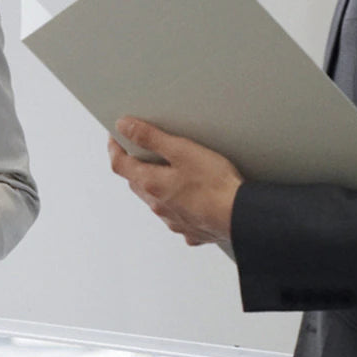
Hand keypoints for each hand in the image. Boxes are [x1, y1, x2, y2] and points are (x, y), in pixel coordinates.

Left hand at [108, 117, 242, 246]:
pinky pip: (177, 215)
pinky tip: (191, 197)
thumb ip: (150, 137)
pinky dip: (178, 204)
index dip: (114, 148)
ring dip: (155, 185)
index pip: (120, 164)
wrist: (242, 217)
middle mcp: (158, 205)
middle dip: (135, 165)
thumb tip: (124, 126)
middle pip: (136, 182)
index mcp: (151, 184)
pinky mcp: (191, 229)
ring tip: (169, 171)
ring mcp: (174, 220)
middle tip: (141, 150)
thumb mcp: (181, 150)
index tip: (115, 137)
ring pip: (155, 200)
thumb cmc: (215, 185)